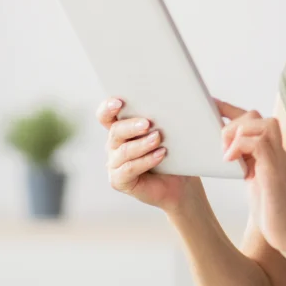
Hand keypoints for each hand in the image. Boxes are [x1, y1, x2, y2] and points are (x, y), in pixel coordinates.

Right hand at [98, 98, 201, 213]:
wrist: (179, 183)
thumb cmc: (173, 153)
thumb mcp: (168, 131)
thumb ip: (164, 117)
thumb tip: (174, 103)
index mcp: (121, 128)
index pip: (106, 115)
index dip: (108, 107)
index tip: (119, 102)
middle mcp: (114, 144)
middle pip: (115, 131)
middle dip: (131, 126)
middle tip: (147, 123)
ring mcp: (114, 163)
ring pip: (123, 151)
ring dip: (142, 144)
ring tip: (158, 138)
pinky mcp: (118, 180)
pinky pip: (129, 169)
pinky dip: (145, 161)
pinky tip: (160, 154)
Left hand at [214, 98, 285, 265]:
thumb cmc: (273, 213)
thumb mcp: (255, 182)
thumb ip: (247, 164)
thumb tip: (229, 154)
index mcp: (269, 152)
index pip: (252, 121)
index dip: (230, 110)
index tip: (212, 105)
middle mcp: (276, 151)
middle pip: (256, 116)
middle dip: (232, 121)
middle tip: (220, 143)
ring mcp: (277, 159)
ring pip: (260, 123)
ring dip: (237, 132)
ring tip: (226, 153)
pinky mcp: (275, 171)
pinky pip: (258, 143)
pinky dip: (240, 146)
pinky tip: (230, 161)